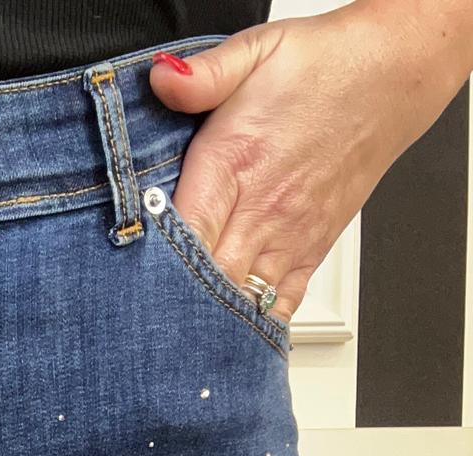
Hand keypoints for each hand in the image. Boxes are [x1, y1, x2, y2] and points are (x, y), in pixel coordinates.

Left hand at [149, 0, 472, 323]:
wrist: (392, 76)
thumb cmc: (323, 67)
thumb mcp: (257, 51)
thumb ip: (204, 75)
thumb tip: (162, 80)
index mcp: (235, 164)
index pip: (182, 233)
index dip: (150, 264)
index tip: (125, 280)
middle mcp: (262, 211)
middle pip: (206, 280)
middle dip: (171, 305)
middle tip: (139, 325)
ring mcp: (288, 237)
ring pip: (240, 301)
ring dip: (208, 322)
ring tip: (175, 343)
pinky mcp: (309, 252)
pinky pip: (281, 306)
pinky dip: (254, 327)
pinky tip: (227, 341)